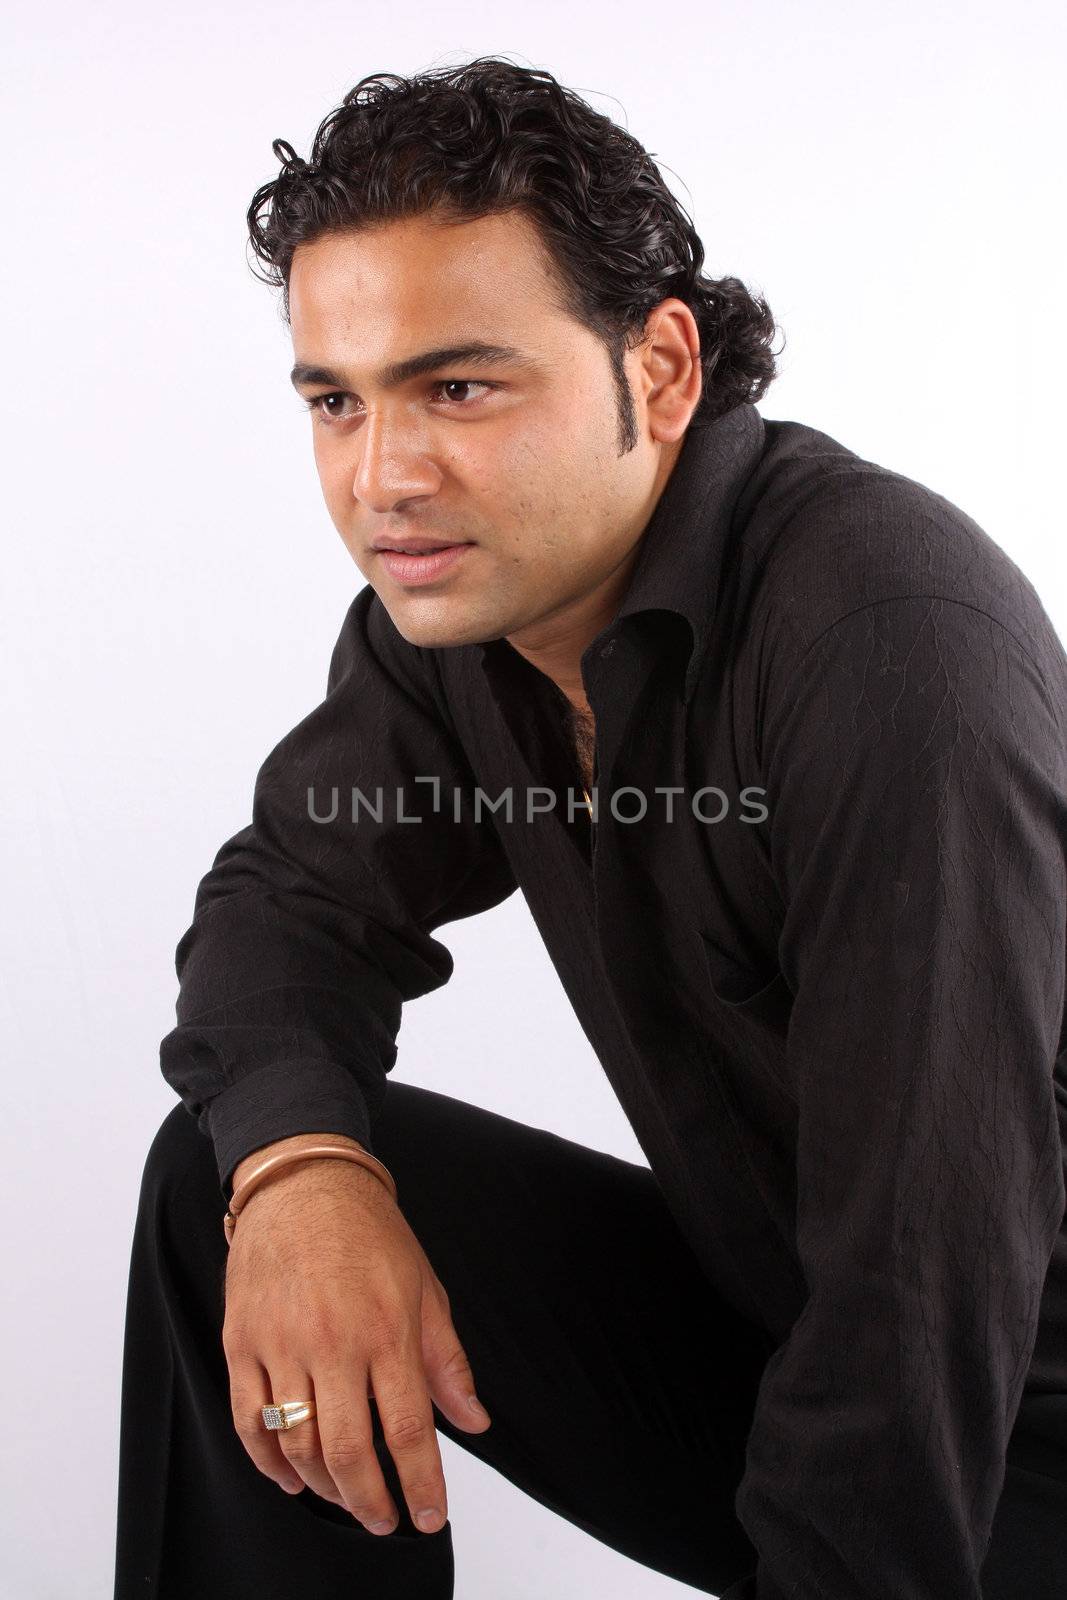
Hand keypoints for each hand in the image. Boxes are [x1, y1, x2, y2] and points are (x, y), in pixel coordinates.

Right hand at [221, 1138, 491, 1534]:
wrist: (303, 1184)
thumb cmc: (370, 1233)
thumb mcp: (425, 1289)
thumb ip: (448, 1362)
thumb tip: (474, 1421)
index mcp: (387, 1330)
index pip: (409, 1429)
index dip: (421, 1484)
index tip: (430, 1515)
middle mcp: (333, 1342)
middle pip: (349, 1451)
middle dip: (371, 1501)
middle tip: (384, 1520)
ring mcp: (281, 1343)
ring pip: (298, 1444)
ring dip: (325, 1488)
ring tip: (347, 1498)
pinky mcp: (241, 1341)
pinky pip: (248, 1420)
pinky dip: (268, 1462)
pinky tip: (291, 1478)